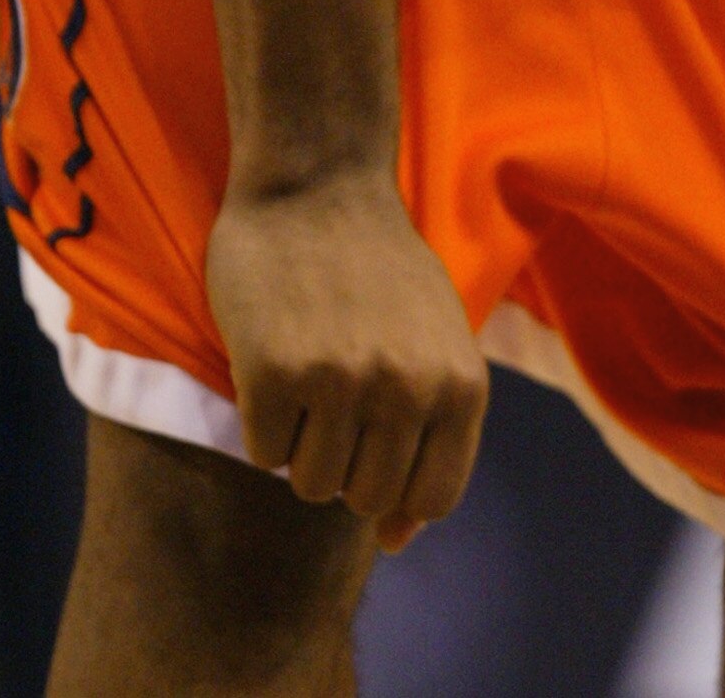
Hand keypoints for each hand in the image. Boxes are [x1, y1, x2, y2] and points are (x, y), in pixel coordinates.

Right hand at [206, 166, 488, 552]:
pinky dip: (264, 420)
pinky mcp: (277, 375)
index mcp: (461, 383)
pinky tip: (276, 356)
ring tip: (312, 369)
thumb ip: (432, 437)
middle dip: (346, 461)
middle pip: (367, 498)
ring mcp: (344, 383)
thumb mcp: (434, 342)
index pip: (434, 499)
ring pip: (312, 485)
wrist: (317, 182)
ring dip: (303, 443)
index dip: (399, 489)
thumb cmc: (378, 271)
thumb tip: (399, 541)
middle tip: (340, 391)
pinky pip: (265, 454)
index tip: (377, 444)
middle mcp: (410, 388)